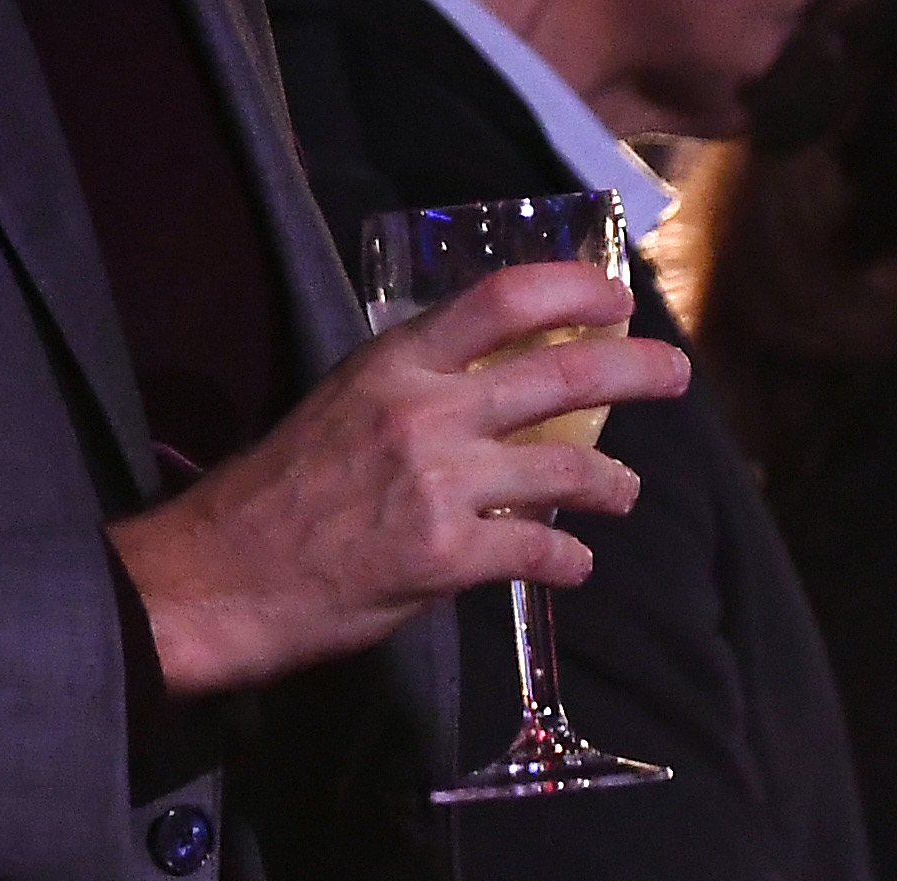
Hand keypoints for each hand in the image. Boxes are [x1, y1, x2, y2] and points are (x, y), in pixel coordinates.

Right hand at [109, 262, 691, 699]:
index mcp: (392, 364)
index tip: (615, 298)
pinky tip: (572, 564)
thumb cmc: (280, 493)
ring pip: (568, 469)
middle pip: (560, 376)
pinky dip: (570, 559)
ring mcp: (438, 482)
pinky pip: (541, 549)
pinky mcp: (447, 554)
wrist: (220, 574)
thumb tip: (493, 396)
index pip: (498, 301)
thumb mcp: (342, 408)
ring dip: (612, 485)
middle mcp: (423, 411)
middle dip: (634, 372)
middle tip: (675, 374)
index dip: (571, 289)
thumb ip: (416, 394)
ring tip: (623, 494)